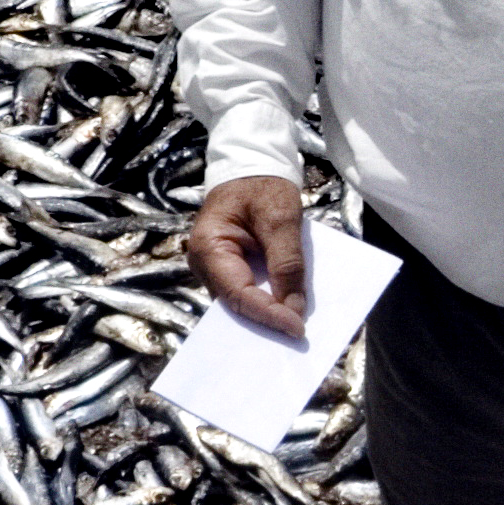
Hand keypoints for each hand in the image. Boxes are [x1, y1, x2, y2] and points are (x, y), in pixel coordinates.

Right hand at [191, 175, 308, 338]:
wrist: (252, 165)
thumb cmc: (263, 185)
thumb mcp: (281, 219)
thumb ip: (287, 262)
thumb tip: (294, 308)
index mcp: (209, 247)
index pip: (238, 294)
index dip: (268, 314)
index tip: (297, 328)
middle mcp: (206, 263)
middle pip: (236, 303)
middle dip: (267, 322)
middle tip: (297, 340)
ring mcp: (216, 268)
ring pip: (242, 301)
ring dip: (268, 315)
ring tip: (294, 332)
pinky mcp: (231, 267)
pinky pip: (249, 291)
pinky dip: (269, 301)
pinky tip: (288, 312)